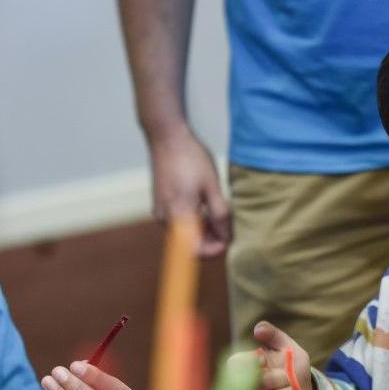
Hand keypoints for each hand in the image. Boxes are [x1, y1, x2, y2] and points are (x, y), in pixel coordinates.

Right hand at [149, 126, 230, 256]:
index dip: (215, 249)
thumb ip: (220, 214)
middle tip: (228, 223)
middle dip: (211, 238)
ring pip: (184, 234)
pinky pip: (177, 222)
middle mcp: (165, 218)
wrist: (167, 138)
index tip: (229, 239)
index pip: (196, 251)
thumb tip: (227, 237)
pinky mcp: (159, 205)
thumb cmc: (190, 158)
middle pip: (189, 244)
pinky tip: (204, 205)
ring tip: (219, 211)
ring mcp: (160, 212)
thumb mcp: (212, 186)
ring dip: (203, 229)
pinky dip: (193, 221)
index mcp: (179, 216)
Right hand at [250, 321, 312, 389]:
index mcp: (245, 364)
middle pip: (254, 384)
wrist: (303, 383)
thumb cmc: (290, 360)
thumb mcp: (285, 344)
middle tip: (287, 374)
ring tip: (294, 383)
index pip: (235, 365)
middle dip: (275, 378)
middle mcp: (246, 385)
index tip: (264, 358)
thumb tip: (258, 330)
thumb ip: (273, 334)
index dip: (249, 362)